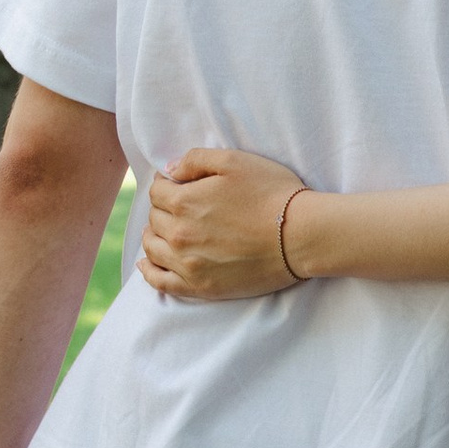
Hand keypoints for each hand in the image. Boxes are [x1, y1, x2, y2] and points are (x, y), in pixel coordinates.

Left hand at [139, 147, 307, 299]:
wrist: (301, 235)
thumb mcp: (234, 160)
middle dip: (164, 208)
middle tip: (183, 206)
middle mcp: (179, 235)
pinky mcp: (201, 287)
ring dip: (154, 234)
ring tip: (166, 229)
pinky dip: (149, 271)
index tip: (181, 184)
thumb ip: (195, 160)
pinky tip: (147, 263)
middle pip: (154, 218)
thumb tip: (168, 170)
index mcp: (184, 202)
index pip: (157, 191)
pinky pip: (161, 281)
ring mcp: (188, 264)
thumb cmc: (272, 193)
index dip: (168, 184)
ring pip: (152, 248)